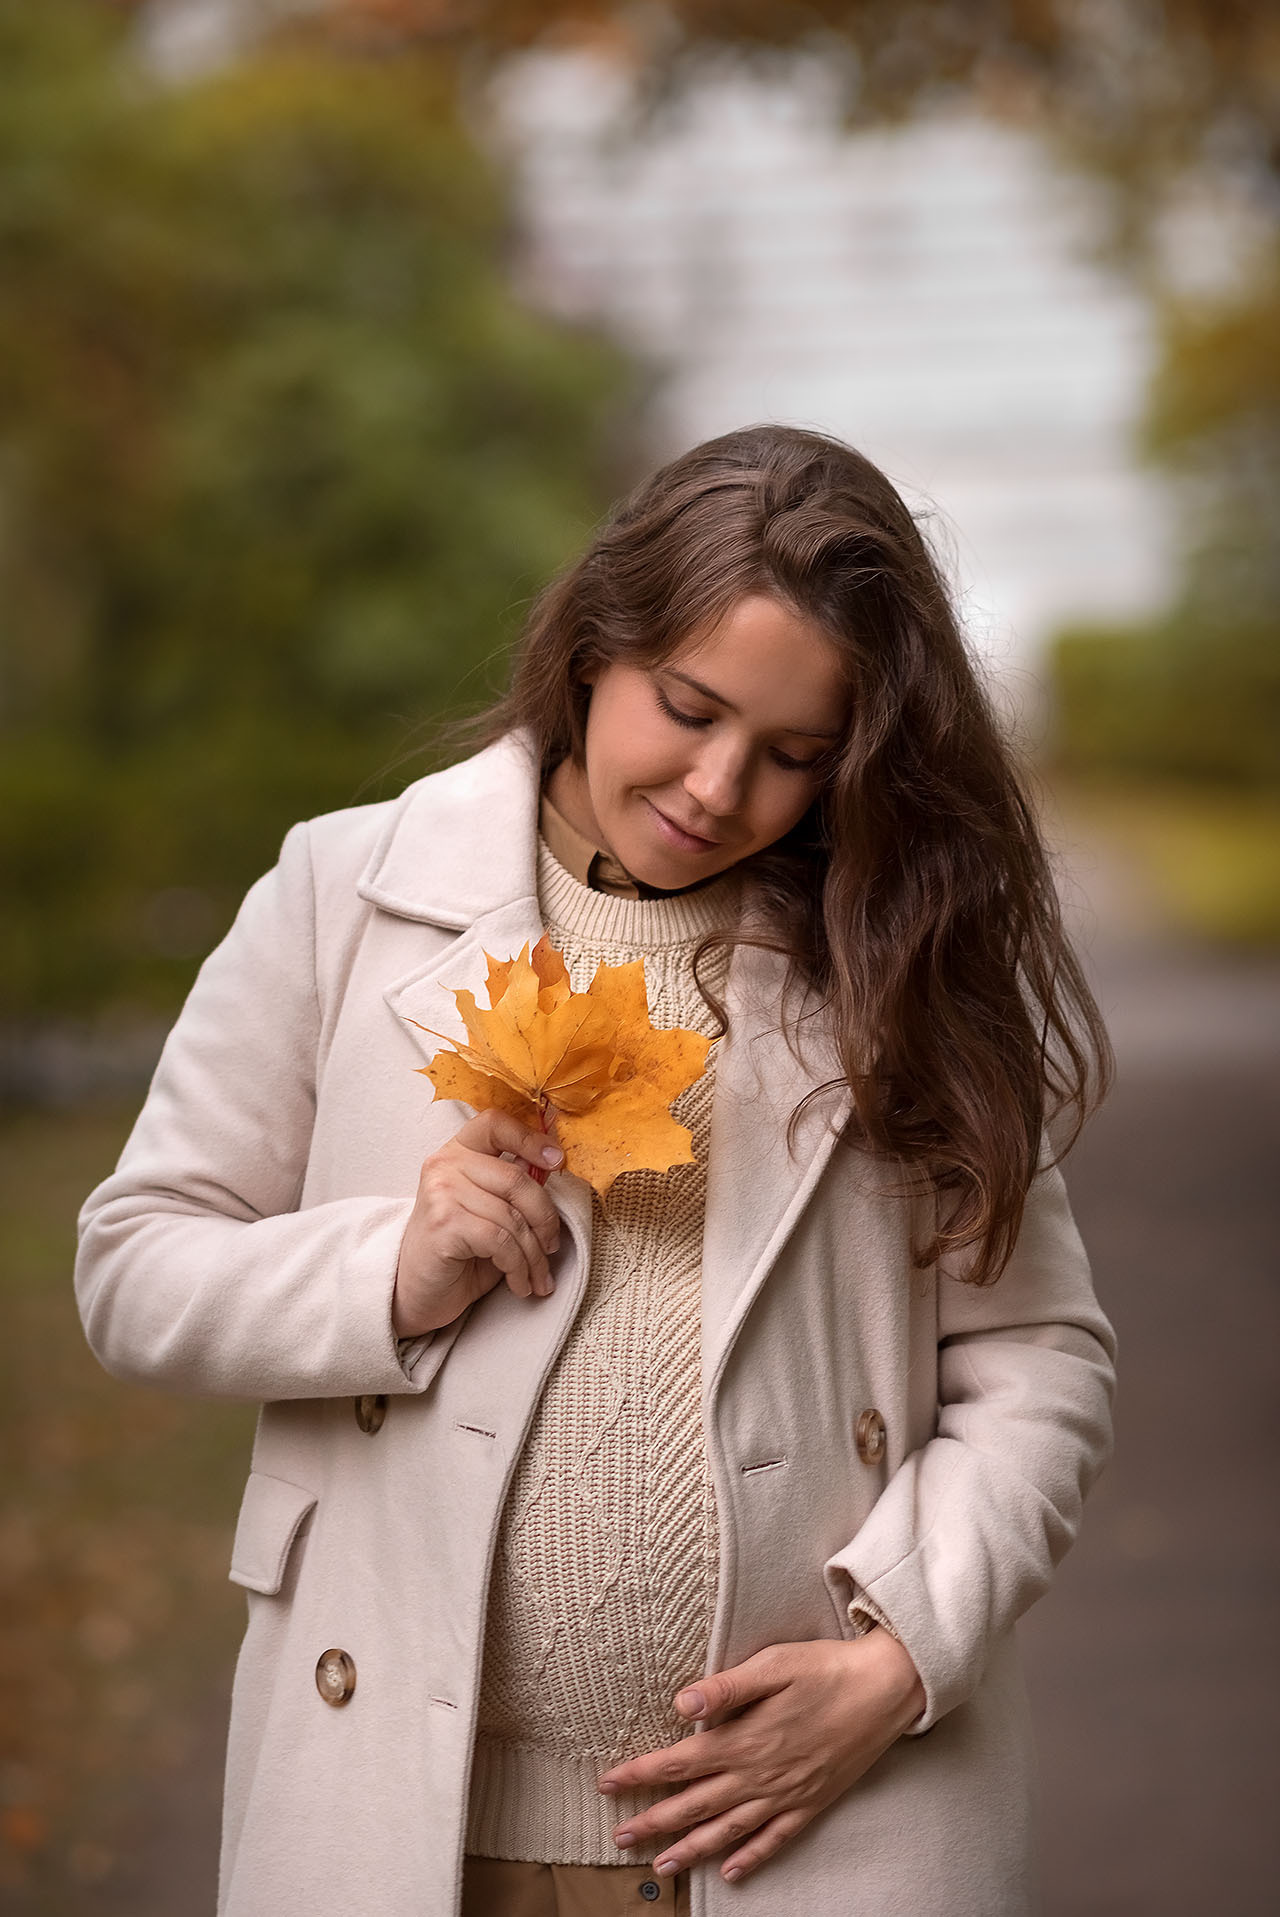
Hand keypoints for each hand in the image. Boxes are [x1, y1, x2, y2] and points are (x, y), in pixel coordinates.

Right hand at [392, 1109, 563, 1334]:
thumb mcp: (491, 1212)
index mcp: (458, 1151)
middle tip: (552, 1248)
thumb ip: (514, 1188)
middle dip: (545, 1220)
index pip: (495, 1123)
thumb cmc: (460, 1252)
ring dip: (534, 1256)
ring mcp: (441, 1192)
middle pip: (516, 1179)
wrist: (417, 1294)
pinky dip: (518, 1267)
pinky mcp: (443, 1223)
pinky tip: (518, 1283)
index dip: (530, 1138)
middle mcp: (444, 1164)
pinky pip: (501, 1241)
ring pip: (512, 1216)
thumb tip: (551, 1167)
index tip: (557, 1161)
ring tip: (537, 1278)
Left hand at [598, 1631, 924, 1885]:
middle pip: (696, 1806)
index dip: (641, 1774)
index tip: (608, 1783)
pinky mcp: (811, 1803)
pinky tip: (731, 1874)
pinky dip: (750, 1859)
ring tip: (661, 1865)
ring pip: (729, 1832)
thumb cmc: (825, 1669)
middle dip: (654, 1822)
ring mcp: (786, 1795)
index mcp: (745, 1740)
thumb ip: (727, 1689)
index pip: (680, 1763)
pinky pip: (775, 1840)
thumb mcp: (773, 1665)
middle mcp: (760, 1776)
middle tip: (619, 1837)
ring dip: (691, 1850)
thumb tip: (680, 1704)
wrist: (885, 1690)